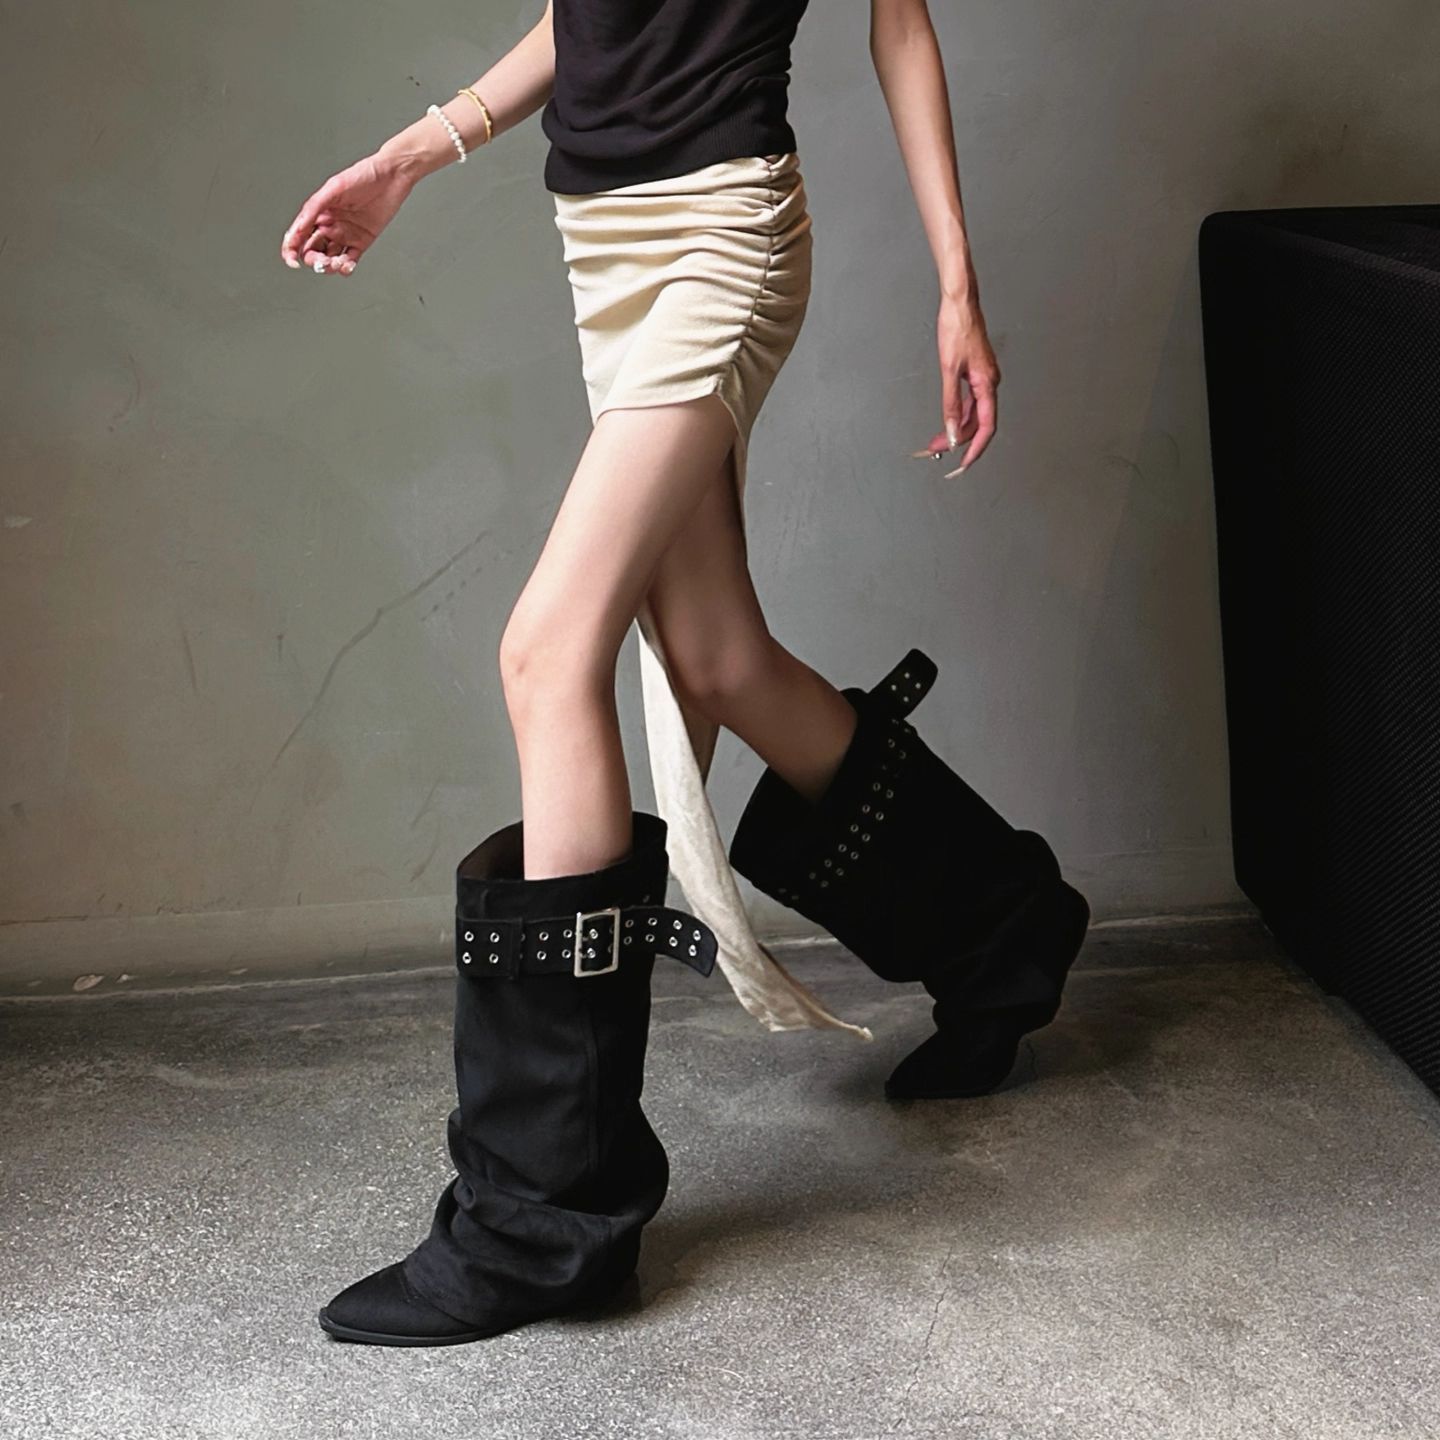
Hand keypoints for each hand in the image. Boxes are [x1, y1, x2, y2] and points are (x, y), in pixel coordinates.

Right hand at [280, 152, 416, 275]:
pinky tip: (347, 266)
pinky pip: (350, 260)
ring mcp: (345, 234)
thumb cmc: (363, 175)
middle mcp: (329, 224)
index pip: (298, 234)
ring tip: (337, 264)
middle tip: (322, 261)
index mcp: (318, 211)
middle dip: (314, 260)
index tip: (292, 261)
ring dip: (330, 266)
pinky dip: (346, 267)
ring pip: (330, 258)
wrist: (392, 177)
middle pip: (313, 251)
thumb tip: (298, 227)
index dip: (291, 249)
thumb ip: (314, 207)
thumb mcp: (334, 188)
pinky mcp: (362, 241)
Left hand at [909, 295, 1000, 476]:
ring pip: (973, 414)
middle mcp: (989, 383)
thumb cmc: (957, 328)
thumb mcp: (949, 370)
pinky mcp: (976, 374)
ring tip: (936, 440)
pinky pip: (970, 402)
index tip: (962, 464)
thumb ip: (951, 404)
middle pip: (977, 423)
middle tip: (935, 450)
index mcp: (987, 383)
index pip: (985, 427)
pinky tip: (947, 421)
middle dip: (958, 440)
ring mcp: (984, 379)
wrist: (960, 303)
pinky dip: (958, 414)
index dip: (975, 449)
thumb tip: (952, 431)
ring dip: (956, 428)